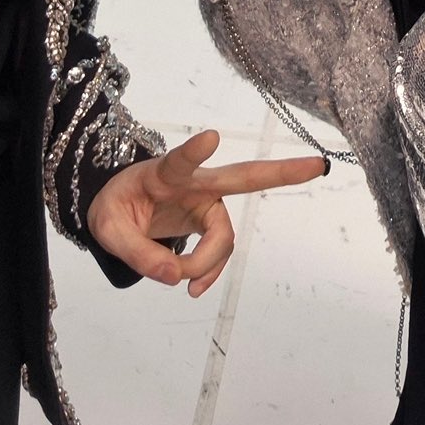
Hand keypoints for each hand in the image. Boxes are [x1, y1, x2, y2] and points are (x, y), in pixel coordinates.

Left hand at [87, 128, 327, 297]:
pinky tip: (194, 288)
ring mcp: (207, 203)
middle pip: (243, 178)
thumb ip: (137, 253)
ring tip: (185, 284)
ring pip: (225, 236)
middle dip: (281, 173)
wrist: (118, 210)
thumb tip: (174, 278)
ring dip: (206, 264)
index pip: (181, 160)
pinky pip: (220, 252)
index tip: (211, 137)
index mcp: (164, 174)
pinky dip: (208, 273)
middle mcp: (195, 184)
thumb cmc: (114, 207)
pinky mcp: (210, 224)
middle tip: (316, 165)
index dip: (194, 150)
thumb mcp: (107, 229)